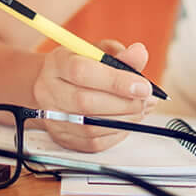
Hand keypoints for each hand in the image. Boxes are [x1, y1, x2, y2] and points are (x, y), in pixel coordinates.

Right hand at [30, 39, 156, 152]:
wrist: (54, 86)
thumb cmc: (81, 66)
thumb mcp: (100, 52)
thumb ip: (121, 55)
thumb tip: (140, 54)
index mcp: (58, 63)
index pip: (82, 72)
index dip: (116, 81)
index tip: (143, 86)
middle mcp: (49, 91)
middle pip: (86, 103)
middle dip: (125, 103)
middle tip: (146, 99)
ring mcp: (53, 117)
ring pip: (91, 127)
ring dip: (125, 120)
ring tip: (141, 109)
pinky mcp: (62, 137)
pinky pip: (93, 143)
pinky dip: (117, 133)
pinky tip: (127, 121)